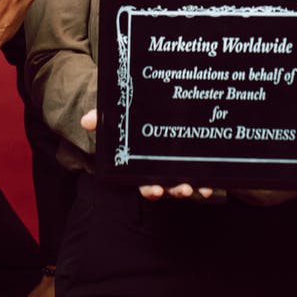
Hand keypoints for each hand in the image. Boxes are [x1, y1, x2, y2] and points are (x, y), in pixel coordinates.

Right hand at [79, 110, 219, 201]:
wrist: (153, 106)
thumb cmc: (133, 117)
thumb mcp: (119, 115)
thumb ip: (103, 118)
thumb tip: (86, 120)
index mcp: (144, 165)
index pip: (146, 183)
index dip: (151, 190)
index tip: (156, 191)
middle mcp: (162, 170)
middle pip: (168, 187)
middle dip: (175, 191)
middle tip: (182, 189)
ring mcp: (179, 168)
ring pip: (185, 184)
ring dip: (192, 188)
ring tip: (197, 187)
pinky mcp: (196, 162)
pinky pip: (202, 176)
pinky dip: (206, 182)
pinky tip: (210, 183)